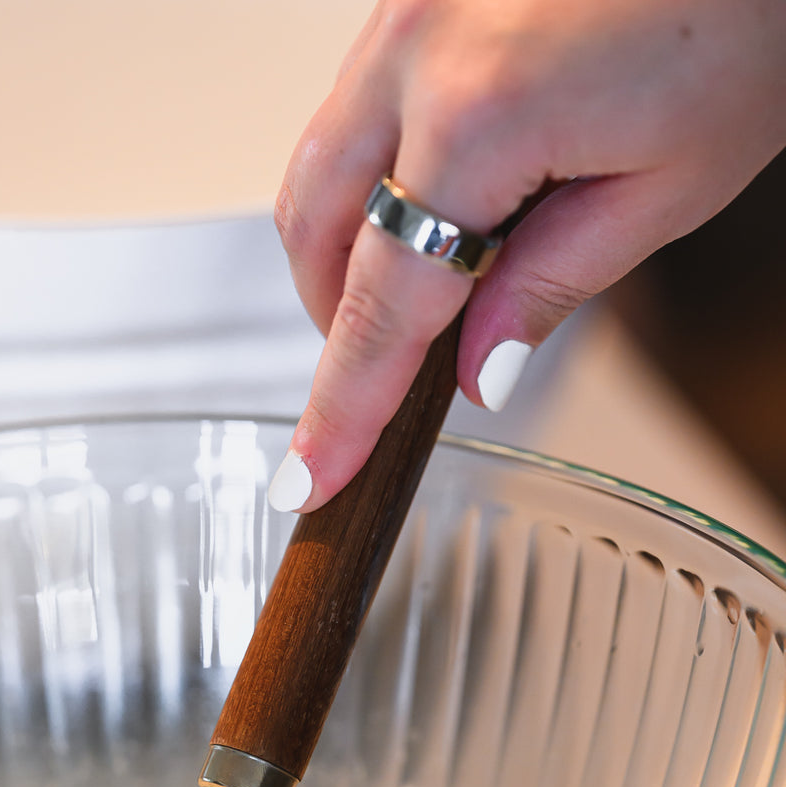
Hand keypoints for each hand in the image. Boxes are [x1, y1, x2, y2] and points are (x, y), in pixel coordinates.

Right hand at [268, 0, 785, 511]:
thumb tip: (478, 370)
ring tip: (431, 284)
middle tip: (386, 377)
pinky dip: (373, 168)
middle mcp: (416, 44)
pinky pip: (356, 101)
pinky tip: (442, 193)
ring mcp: (407, 1)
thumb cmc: (752, 7)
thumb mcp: (672, 185)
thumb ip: (553, 285)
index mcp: (479, 112)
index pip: (381, 305)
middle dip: (334, 321)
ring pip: (319, 158)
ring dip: (347, 242)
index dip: (344, 407)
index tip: (312, 475)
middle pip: (309, 227)